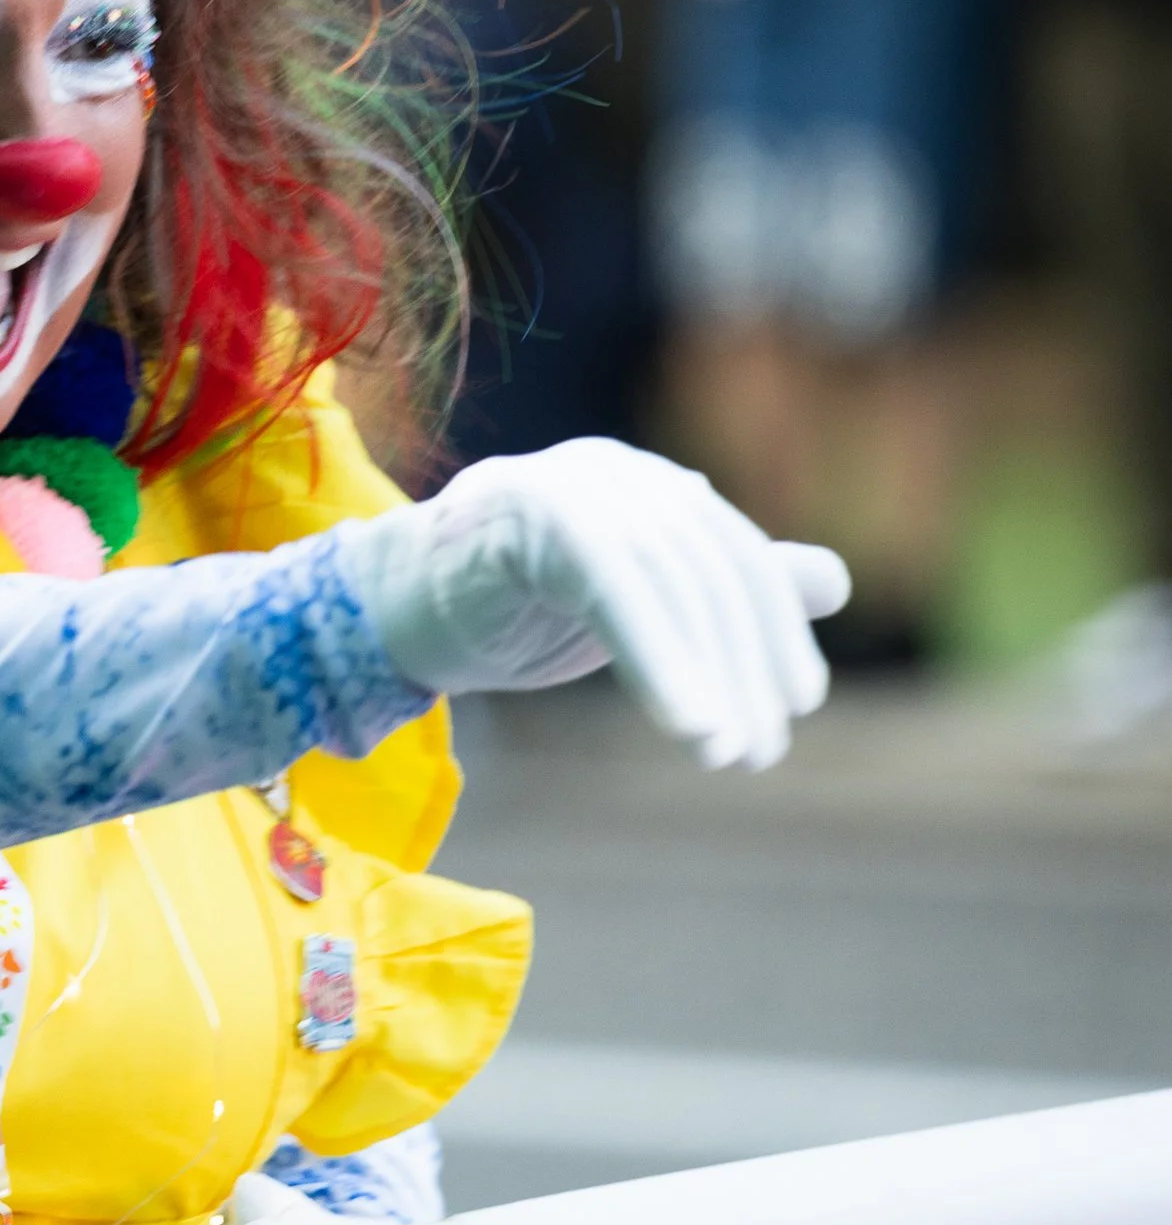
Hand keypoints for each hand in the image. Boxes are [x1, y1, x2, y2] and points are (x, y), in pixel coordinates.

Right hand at [344, 438, 848, 769]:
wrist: (387, 610)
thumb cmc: (509, 610)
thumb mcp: (632, 609)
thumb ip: (720, 590)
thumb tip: (836, 580)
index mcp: (647, 485)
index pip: (730, 556)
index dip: (771, 631)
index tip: (798, 706)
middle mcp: (614, 471)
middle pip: (706, 570)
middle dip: (742, 665)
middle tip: (760, 752)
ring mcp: (568, 483)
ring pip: (666, 581)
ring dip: (705, 675)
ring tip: (726, 753)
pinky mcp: (528, 512)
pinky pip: (614, 589)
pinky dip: (658, 661)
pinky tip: (686, 724)